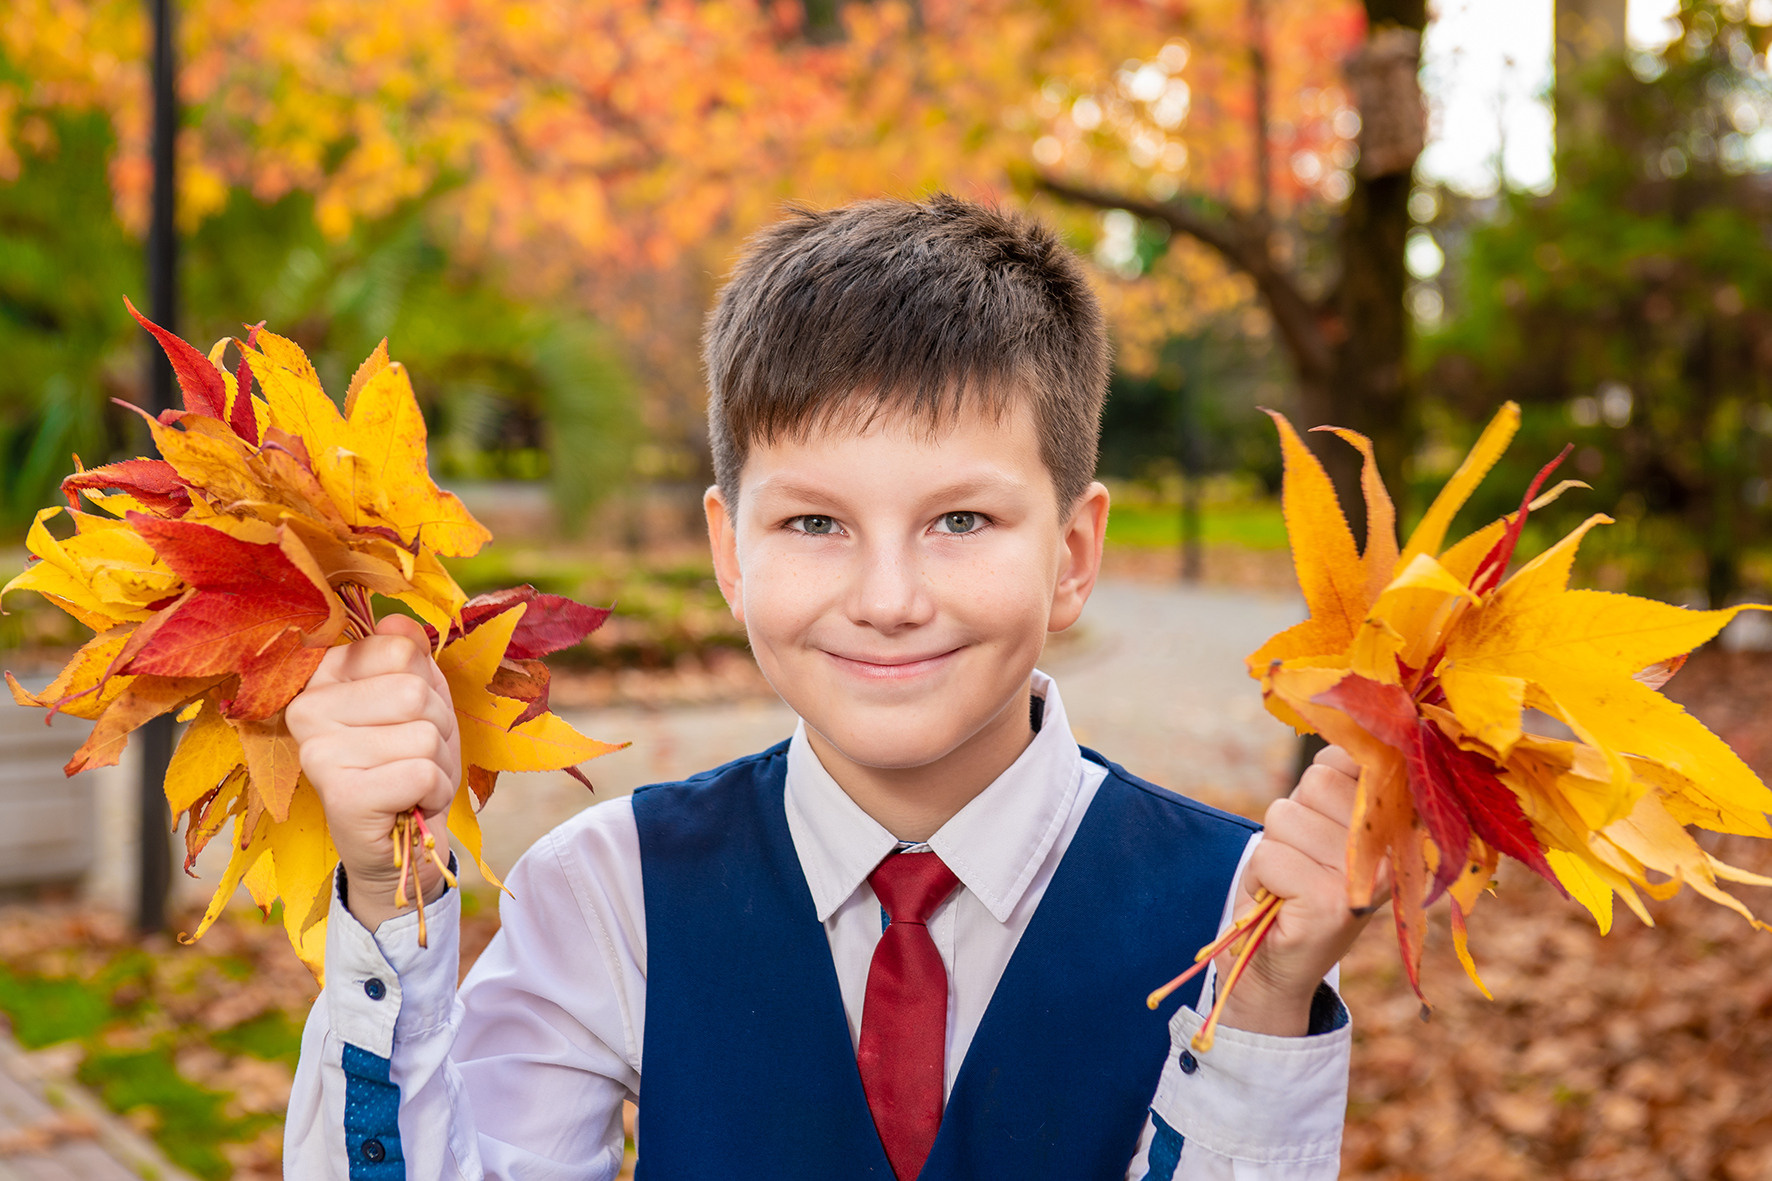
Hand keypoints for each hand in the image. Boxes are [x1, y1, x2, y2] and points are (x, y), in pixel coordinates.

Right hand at [285, 615, 460, 931]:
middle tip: (415, 757)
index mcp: (322, 676)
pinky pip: (422, 771)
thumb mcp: (417, 699)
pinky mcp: (339, 794)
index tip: (408, 719)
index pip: (400, 648)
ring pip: (424, 733)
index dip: (427, 685)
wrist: (399, 847)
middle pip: (415, 691)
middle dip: (437, 728)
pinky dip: (434, 791)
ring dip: (438, 764)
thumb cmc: (406, 763)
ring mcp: (317, 752)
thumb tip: (399, 620)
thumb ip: (409, 656)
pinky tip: (409, 805)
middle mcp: (306, 709)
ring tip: (411, 782)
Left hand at [1214, 744, 1377, 1036]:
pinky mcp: (1331, 904)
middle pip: (1314, 782)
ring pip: (1286, 815)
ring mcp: (1367, 880)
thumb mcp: (1326, 826)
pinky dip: (1262, 876)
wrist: (1277, 964)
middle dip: (1292, 817)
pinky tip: (1281, 902)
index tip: (1323, 816)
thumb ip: (1341, 782)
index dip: (1324, 777)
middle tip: (1303, 858)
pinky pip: (1271, 854)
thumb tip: (1348, 730)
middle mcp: (1395, 852)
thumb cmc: (1299, 882)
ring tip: (1291, 880)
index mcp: (1400, 825)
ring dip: (1274, 847)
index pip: (1351, 759)